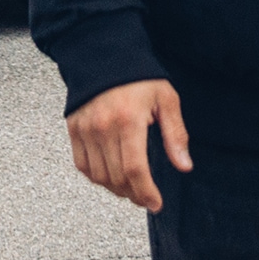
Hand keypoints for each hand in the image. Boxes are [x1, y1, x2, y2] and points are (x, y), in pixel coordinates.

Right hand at [67, 79, 191, 212]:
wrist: (103, 56)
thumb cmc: (139, 78)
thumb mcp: (166, 99)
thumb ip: (175, 134)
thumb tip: (184, 166)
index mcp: (128, 120)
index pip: (135, 169)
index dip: (146, 192)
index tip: (155, 204)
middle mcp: (103, 127)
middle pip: (116, 177)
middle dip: (134, 194)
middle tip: (146, 198)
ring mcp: (85, 129)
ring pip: (98, 176)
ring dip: (115, 189)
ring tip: (131, 189)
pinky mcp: (74, 129)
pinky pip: (82, 165)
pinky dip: (96, 177)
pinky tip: (111, 176)